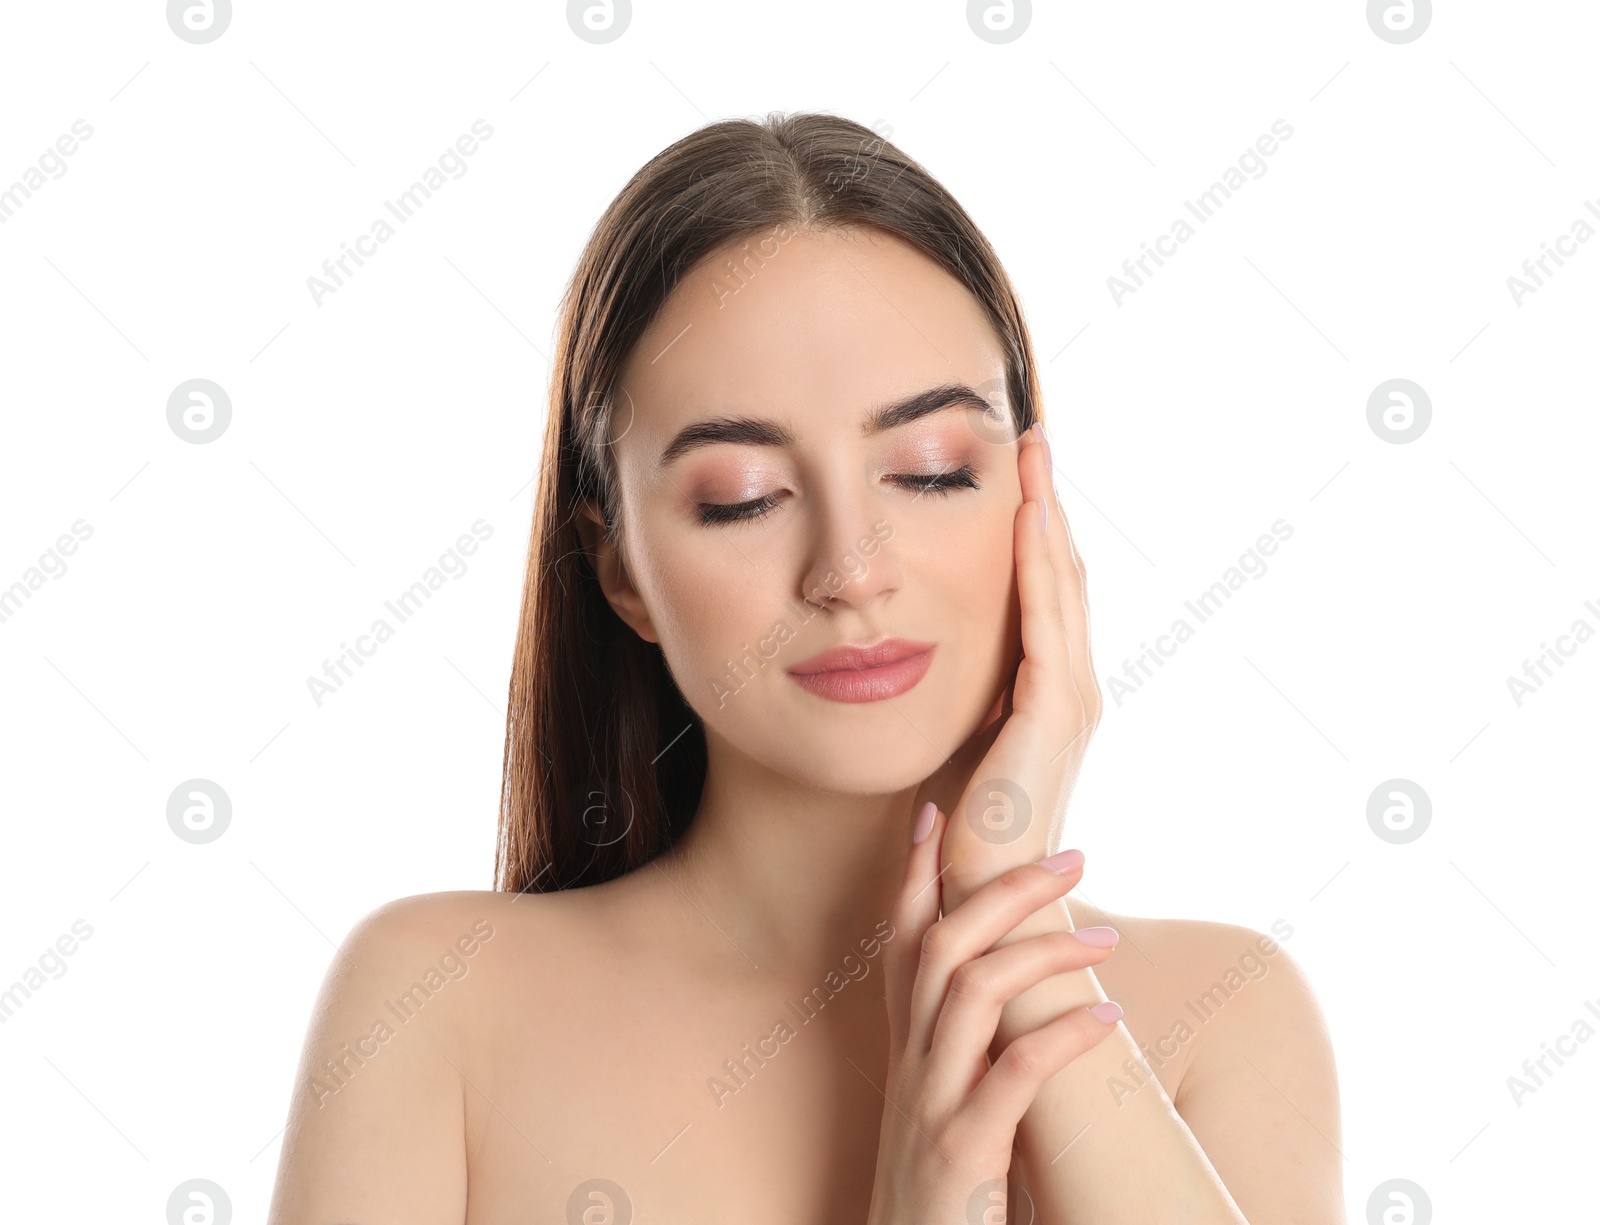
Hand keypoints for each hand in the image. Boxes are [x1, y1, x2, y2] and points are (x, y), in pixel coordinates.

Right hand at [865, 802, 1121, 1223]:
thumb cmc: (943, 1195)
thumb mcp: (948, 1110)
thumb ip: (970, 1055)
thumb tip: (1023, 1000)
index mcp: (907, 1051)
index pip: (901, 940)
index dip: (914, 874)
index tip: (937, 813)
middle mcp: (911, 1065)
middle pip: (943, 944)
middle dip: (1005, 889)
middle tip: (1072, 857)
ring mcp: (931, 1105)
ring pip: (971, 991)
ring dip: (1044, 951)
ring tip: (1109, 937)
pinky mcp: (961, 1150)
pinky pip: (1012, 1074)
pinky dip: (1064, 1035)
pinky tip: (1110, 1018)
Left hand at [912, 421, 1101, 910]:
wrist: (984, 899)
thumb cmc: (963, 834)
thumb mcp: (960, 745)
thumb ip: (961, 701)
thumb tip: (917, 657)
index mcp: (1049, 692)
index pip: (1045, 591)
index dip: (1034, 529)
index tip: (1014, 473)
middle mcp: (1071, 687)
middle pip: (1061, 572)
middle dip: (1045, 501)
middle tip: (1031, 437)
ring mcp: (1068, 697)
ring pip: (1060, 581)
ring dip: (1045, 512)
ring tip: (1032, 452)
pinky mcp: (1050, 711)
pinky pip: (1046, 617)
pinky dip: (1039, 562)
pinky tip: (1024, 515)